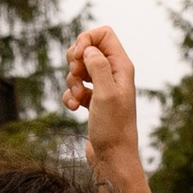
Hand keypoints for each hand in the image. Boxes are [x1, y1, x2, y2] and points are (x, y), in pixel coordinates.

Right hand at [65, 25, 162, 192]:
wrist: (113, 158)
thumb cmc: (113, 129)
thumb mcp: (106, 94)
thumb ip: (98, 66)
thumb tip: (88, 50)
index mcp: (122, 67)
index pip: (104, 34)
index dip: (86, 39)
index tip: (77, 57)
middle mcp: (114, 74)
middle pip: (88, 49)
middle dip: (75, 61)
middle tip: (77, 76)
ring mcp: (103, 88)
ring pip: (79, 70)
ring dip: (71, 82)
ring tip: (77, 98)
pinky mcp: (93, 102)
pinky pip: (75, 89)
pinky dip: (70, 96)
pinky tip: (73, 108)